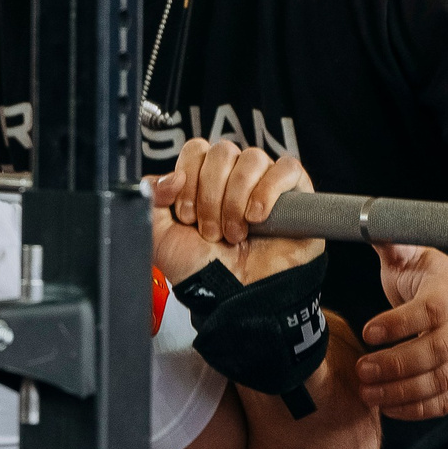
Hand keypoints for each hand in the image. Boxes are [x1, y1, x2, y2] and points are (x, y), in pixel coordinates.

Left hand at [150, 139, 322, 286]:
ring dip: (236, 200)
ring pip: (252, 158)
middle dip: (210, 195)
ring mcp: (265, 184)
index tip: (186, 215)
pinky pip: (286, 168)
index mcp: (203, 182)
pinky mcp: (296, 194)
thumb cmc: (203, 271)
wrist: (235, 298)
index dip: (189, 178)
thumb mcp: (160, 237)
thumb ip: (151, 198)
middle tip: (210, 231)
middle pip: (222, 151)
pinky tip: (257, 218)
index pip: (196, 150)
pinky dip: (267, 191)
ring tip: (234, 234)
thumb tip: (169, 176)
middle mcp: (234, 179)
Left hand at [357, 244, 447, 419]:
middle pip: (438, 351)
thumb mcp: (416, 258)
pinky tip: (387, 407)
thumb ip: (393, 246)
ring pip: (442, 381)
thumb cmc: (435, 282)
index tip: (368, 331)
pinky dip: (418, 410)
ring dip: (402, 391)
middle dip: (397, 364)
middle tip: (362, 370)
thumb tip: (367, 223)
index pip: (432, 309)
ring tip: (367, 392)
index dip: (400, 323)